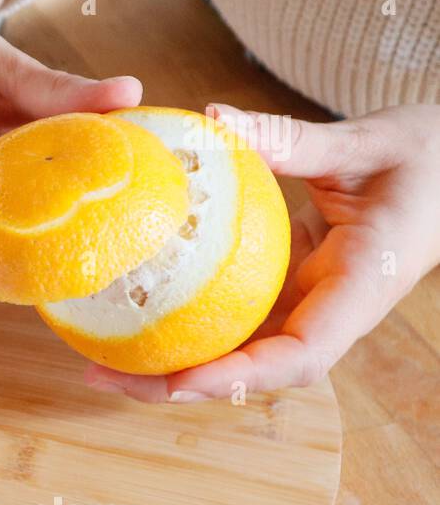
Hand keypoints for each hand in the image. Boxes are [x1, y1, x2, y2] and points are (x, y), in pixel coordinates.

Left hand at [87, 103, 439, 401]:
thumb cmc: (427, 156)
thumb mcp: (366, 143)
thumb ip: (295, 140)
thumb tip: (216, 120)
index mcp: (360, 288)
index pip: (301, 354)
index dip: (240, 376)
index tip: (180, 380)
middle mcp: (329, 310)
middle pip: (252, 371)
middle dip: (179, 384)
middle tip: (100, 375)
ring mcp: (306, 303)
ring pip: (236, 351)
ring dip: (170, 361)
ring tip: (97, 360)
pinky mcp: (288, 286)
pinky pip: (231, 314)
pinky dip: (182, 319)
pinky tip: (128, 310)